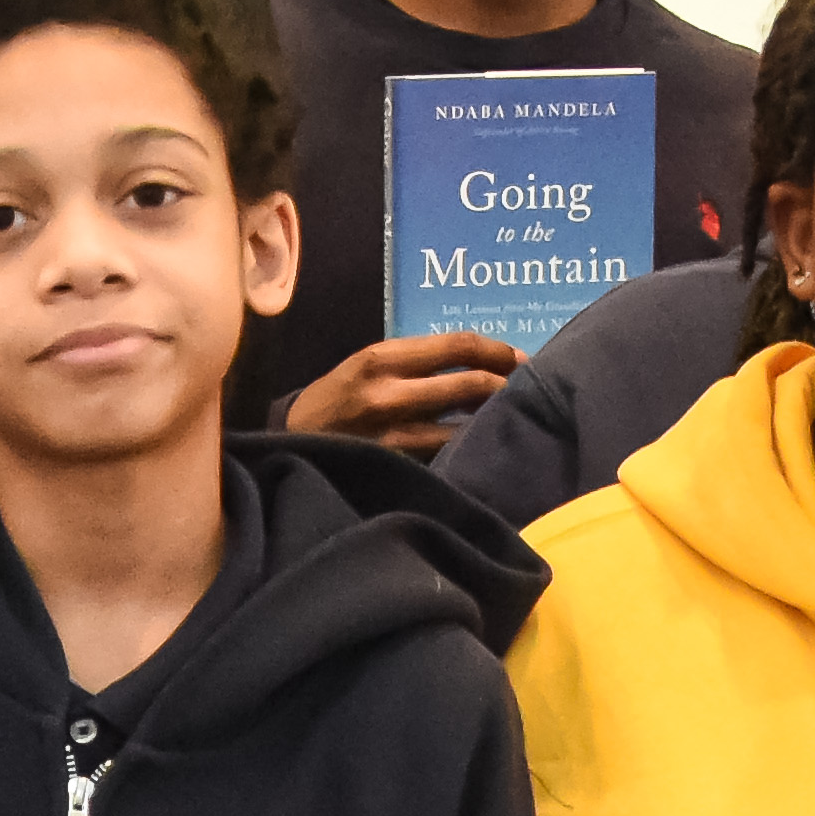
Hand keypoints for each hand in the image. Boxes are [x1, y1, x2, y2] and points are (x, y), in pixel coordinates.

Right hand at [280, 329, 516, 452]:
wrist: (291, 442)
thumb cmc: (339, 399)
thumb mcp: (368, 366)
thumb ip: (416, 362)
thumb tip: (481, 363)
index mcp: (382, 359)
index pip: (457, 346)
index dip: (497, 351)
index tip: (520, 359)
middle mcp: (388, 395)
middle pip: (470, 385)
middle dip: (505, 386)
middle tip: (523, 390)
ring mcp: (393, 437)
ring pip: (463, 428)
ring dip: (491, 423)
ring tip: (505, 420)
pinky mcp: (396, 469)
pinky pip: (445, 458)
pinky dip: (466, 451)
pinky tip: (478, 450)